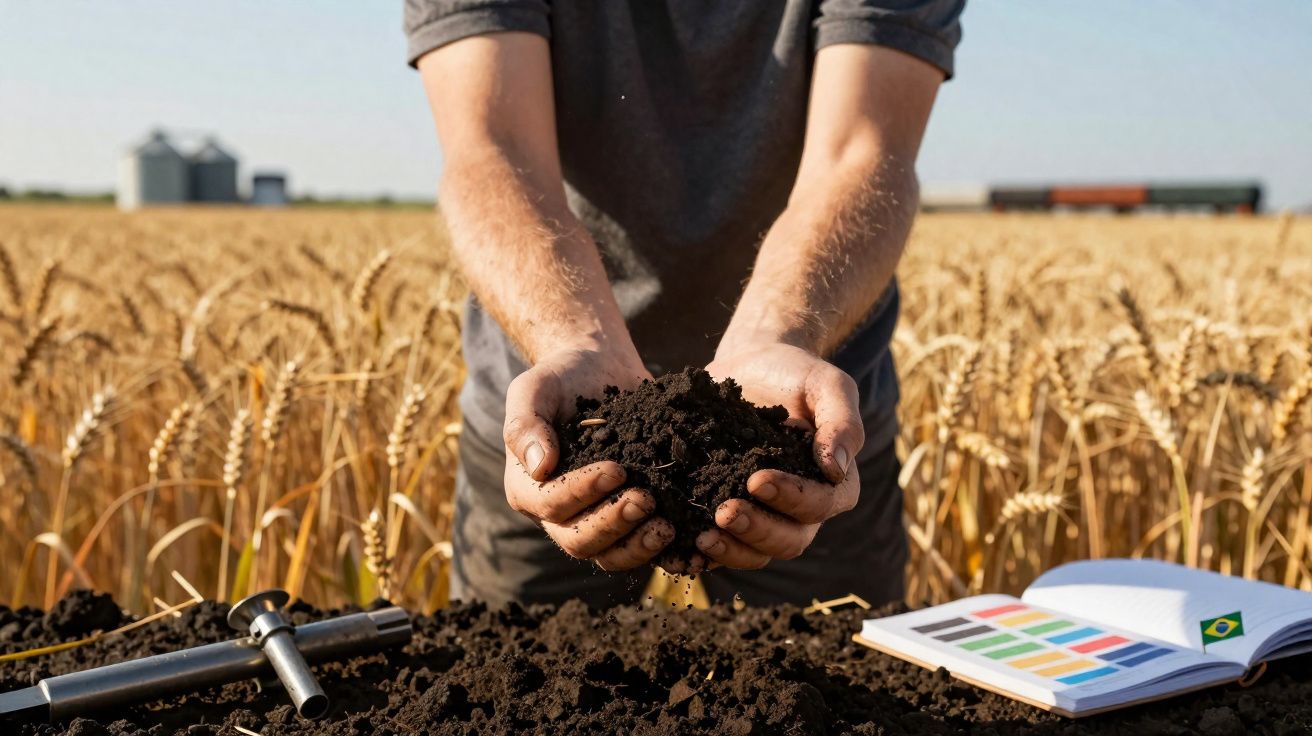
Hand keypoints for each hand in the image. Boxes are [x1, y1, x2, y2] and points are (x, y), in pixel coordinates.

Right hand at [502, 345, 675, 569]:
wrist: (601, 370)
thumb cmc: (562, 378)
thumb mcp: (534, 388)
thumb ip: (524, 424)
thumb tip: (539, 467)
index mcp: (528, 489)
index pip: (550, 504)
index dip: (583, 492)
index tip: (617, 469)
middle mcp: (557, 516)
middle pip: (579, 541)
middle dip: (614, 523)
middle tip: (646, 498)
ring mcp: (594, 521)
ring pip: (610, 555)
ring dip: (638, 546)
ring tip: (668, 525)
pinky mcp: (628, 520)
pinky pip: (641, 548)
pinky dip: (664, 552)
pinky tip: (690, 543)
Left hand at [698, 342, 862, 568]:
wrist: (752, 366)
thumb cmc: (795, 374)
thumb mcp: (826, 384)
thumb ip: (841, 421)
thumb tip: (835, 469)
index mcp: (833, 484)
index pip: (820, 505)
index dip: (791, 498)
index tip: (757, 479)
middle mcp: (801, 510)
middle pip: (789, 541)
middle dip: (757, 530)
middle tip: (723, 511)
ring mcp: (765, 516)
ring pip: (755, 552)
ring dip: (731, 549)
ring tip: (702, 534)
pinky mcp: (729, 516)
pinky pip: (721, 548)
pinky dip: (703, 553)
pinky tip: (680, 542)